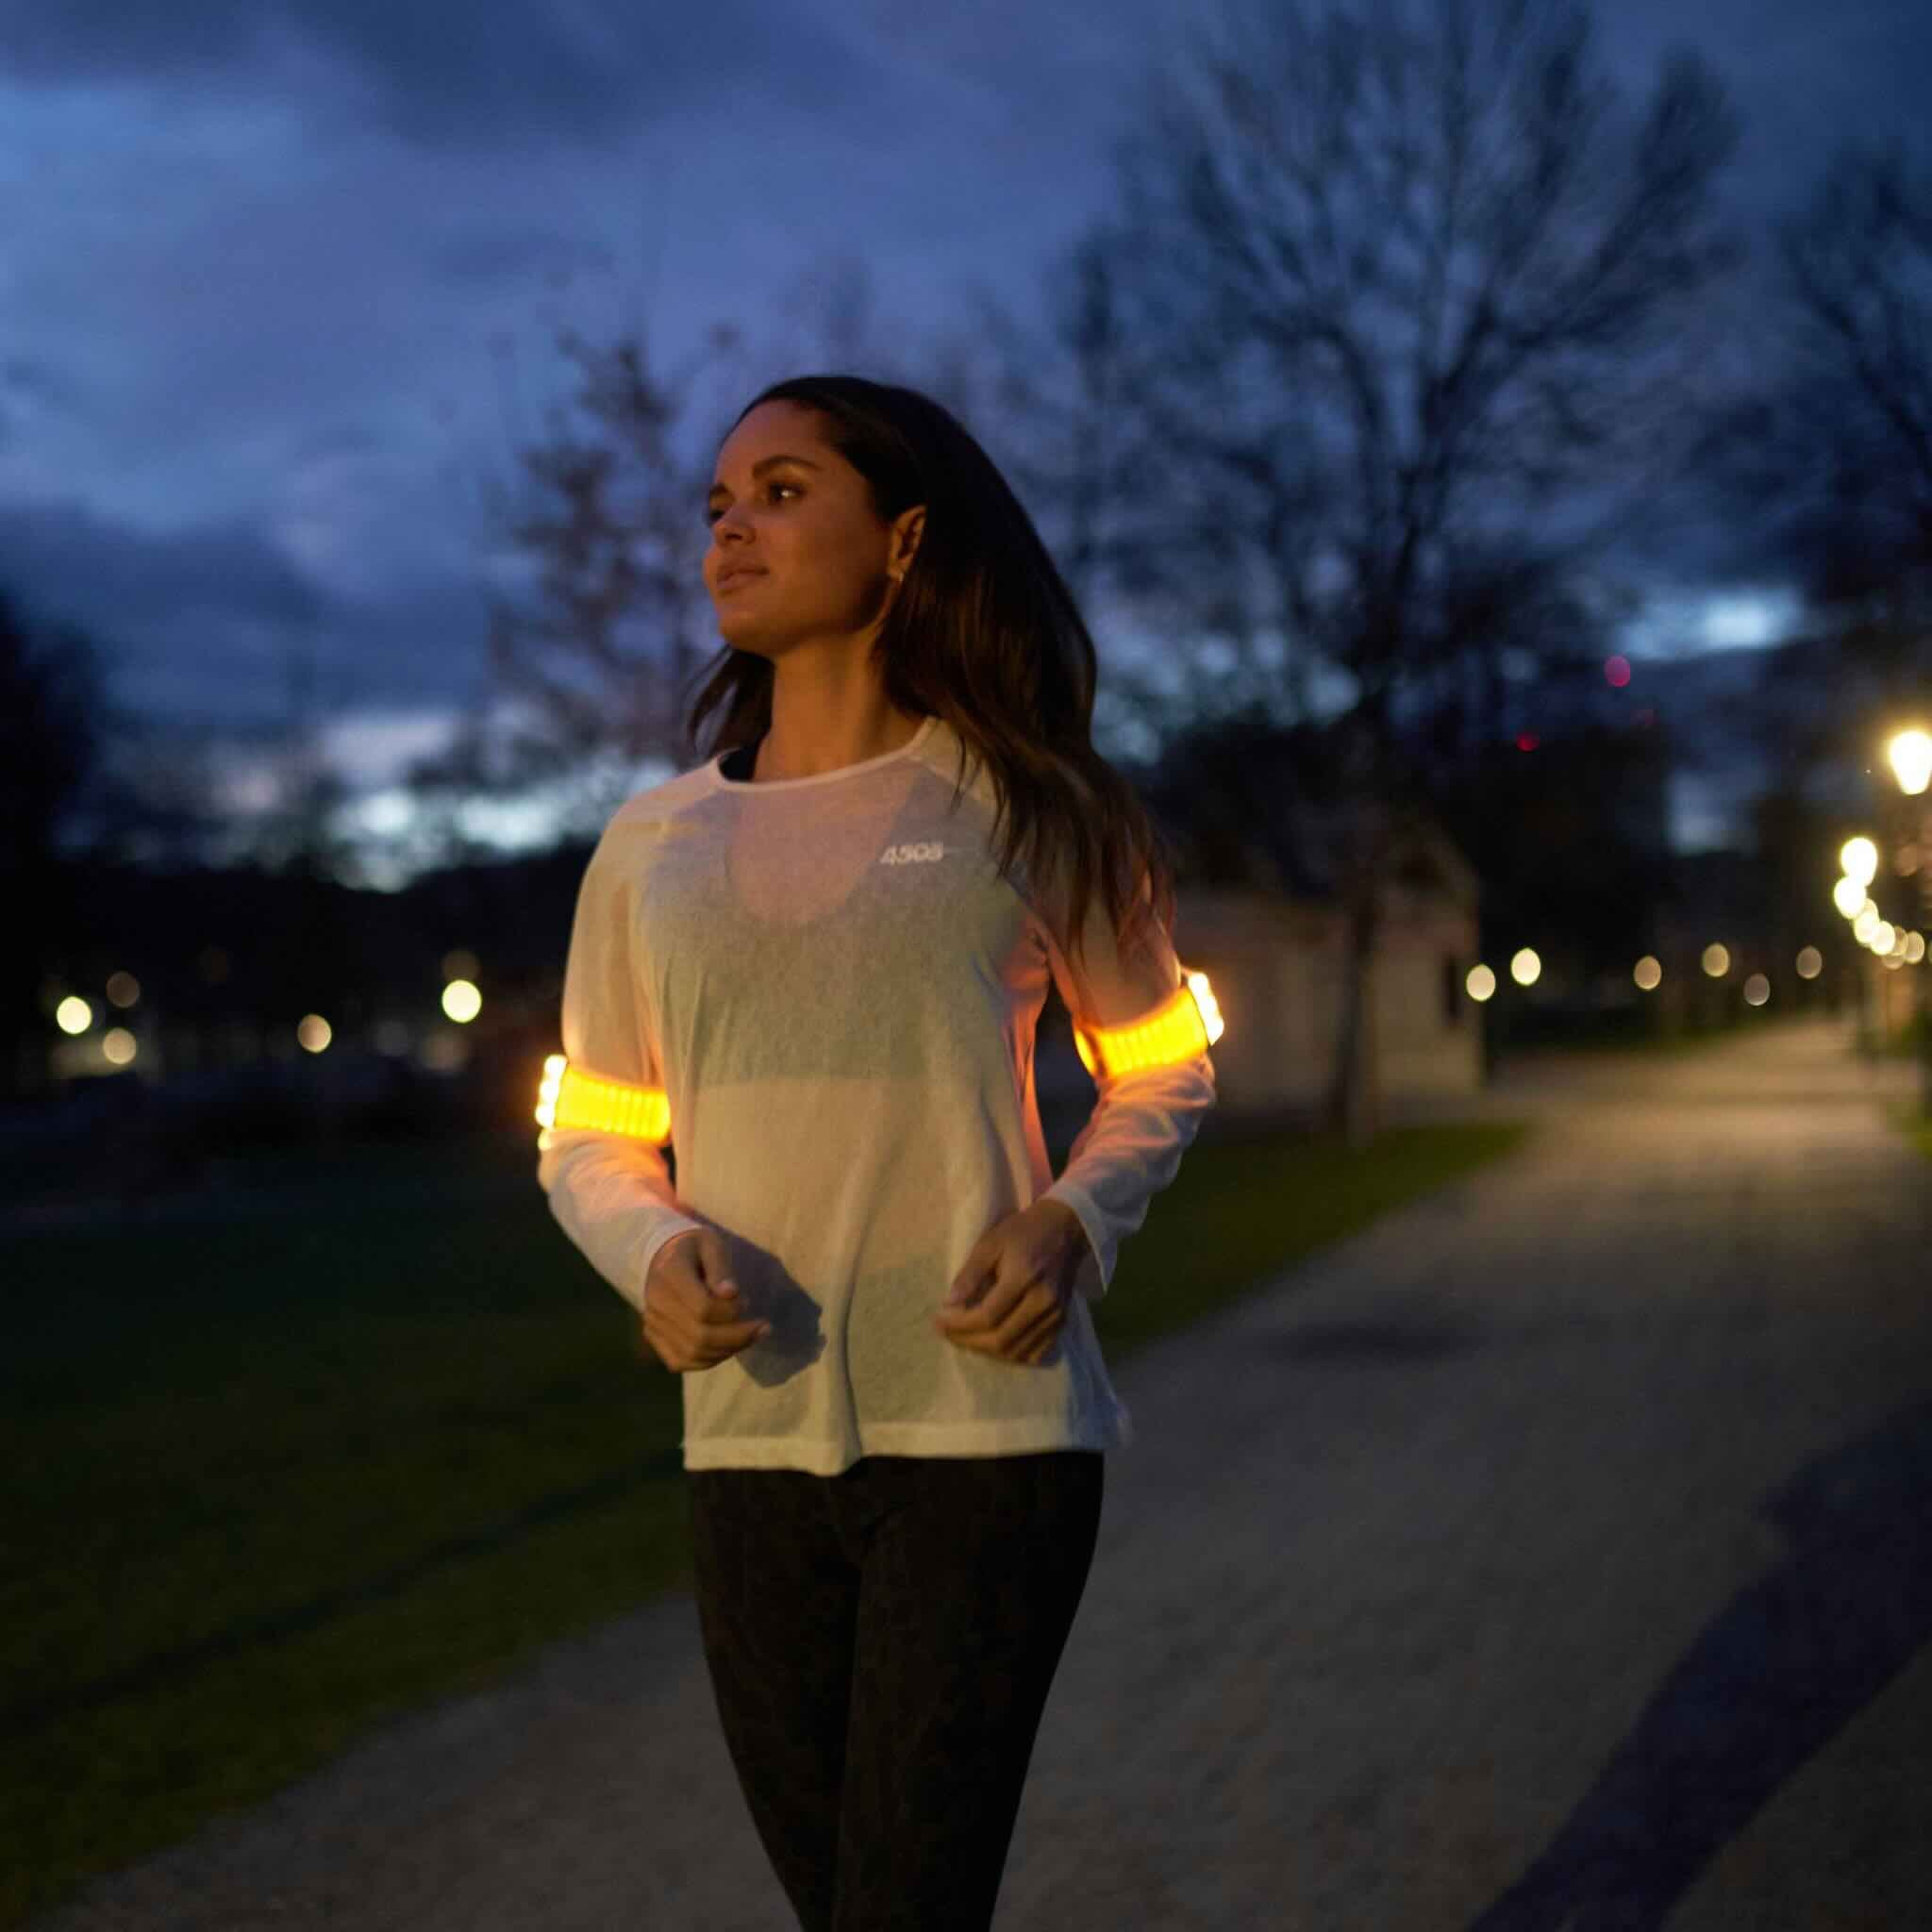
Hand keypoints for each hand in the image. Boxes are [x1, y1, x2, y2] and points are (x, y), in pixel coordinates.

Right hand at [640, 1228, 767, 1372]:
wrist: (664, 1257)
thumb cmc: (695, 1249)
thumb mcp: (711, 1245)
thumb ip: (721, 1268)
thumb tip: (731, 1294)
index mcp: (669, 1273)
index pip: (702, 1307)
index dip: (732, 1311)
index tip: (748, 1301)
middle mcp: (655, 1301)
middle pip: (699, 1336)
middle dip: (738, 1337)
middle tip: (764, 1328)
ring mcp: (652, 1322)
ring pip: (693, 1353)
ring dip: (729, 1350)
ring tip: (751, 1336)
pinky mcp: (654, 1337)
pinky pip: (681, 1362)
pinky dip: (709, 1360)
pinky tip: (728, 1346)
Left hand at [933, 1198, 1088, 1366]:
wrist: (1064, 1229)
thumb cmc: (1023, 1232)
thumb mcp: (990, 1243)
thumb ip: (970, 1274)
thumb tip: (949, 1304)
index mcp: (1024, 1278)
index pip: (987, 1316)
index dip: (959, 1324)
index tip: (938, 1320)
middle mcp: (1043, 1302)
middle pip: (1001, 1339)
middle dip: (968, 1341)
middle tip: (947, 1333)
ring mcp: (1056, 1316)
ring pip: (1016, 1351)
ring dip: (986, 1351)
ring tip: (965, 1338)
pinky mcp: (1062, 1322)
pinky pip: (1035, 1353)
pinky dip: (1011, 1354)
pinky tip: (993, 1342)